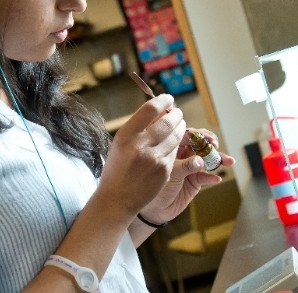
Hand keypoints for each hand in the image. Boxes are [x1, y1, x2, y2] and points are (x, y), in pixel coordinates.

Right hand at [95, 94, 186, 218]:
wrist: (117, 198)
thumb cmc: (118, 167)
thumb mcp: (120, 143)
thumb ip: (138, 127)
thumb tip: (160, 109)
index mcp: (126, 134)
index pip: (151, 109)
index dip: (163, 100)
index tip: (169, 98)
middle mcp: (140, 145)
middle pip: (168, 121)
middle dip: (176, 114)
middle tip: (177, 112)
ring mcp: (154, 159)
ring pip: (176, 135)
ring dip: (181, 127)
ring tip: (179, 124)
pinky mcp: (164, 171)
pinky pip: (176, 151)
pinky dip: (176, 145)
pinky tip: (174, 143)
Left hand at [138, 128, 235, 224]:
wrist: (154, 210)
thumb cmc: (154, 186)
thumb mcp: (169, 173)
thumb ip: (185, 166)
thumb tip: (200, 160)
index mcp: (173, 148)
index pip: (188, 135)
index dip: (200, 135)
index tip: (208, 138)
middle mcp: (183, 155)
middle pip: (201, 145)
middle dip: (211, 145)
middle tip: (216, 146)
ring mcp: (191, 168)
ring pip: (207, 160)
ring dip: (218, 160)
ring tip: (228, 161)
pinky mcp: (196, 181)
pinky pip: (206, 177)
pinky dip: (212, 177)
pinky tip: (216, 179)